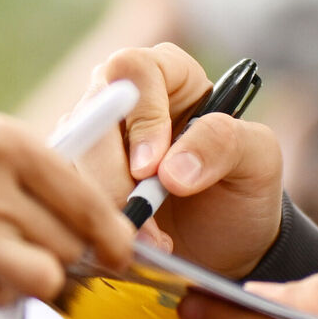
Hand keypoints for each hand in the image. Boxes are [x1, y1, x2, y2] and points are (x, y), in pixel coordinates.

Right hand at [0, 100, 135, 305]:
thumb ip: (45, 172)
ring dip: (41, 276)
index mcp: (9, 145)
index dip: (114, 237)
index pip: (84, 204)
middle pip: (67, 250)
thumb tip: (101, 222)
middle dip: (77, 258)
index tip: (121, 251)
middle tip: (68, 254)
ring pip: (38, 280)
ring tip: (27, 258)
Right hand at [94, 43, 286, 277]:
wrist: (224, 248)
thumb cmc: (242, 191)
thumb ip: (224, 144)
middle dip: (114, 179)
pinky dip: (86, 224)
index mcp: (168, 73)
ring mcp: (90, 137)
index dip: (140, 118)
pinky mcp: (73, 177)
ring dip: (103, 208)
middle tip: (145, 225)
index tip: (152, 170)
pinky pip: (61, 192)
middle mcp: (119, 97)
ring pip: (71, 158)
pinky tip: (119, 248)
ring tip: (145, 244)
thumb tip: (169, 169)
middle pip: (92, 118)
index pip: (134, 70)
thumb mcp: (257, 161)